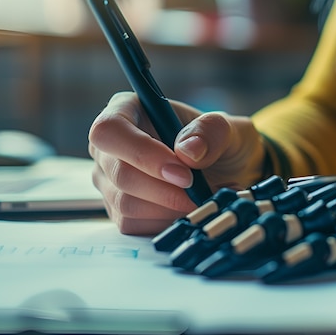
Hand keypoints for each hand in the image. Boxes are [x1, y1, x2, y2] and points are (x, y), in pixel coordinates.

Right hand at [88, 92, 265, 234]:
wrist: (225, 171)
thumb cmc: (218, 142)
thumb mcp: (226, 129)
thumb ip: (210, 132)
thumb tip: (188, 151)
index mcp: (126, 111)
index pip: (110, 130)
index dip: (142, 154)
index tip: (183, 174)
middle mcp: (110, 146)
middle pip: (120, 174)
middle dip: (165, 190)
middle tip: (201, 194)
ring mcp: (110, 180)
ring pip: (126, 204)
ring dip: (171, 208)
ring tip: (204, 199)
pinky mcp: (118, 210)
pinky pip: (134, 224)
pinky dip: (168, 222)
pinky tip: (190, 209)